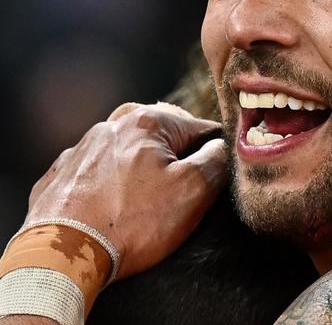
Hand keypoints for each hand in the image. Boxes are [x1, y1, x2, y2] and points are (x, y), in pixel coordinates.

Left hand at [25, 102, 226, 278]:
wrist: (61, 256)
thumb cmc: (129, 223)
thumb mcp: (192, 190)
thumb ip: (217, 159)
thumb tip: (223, 146)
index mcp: (146, 122)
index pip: (199, 129)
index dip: (212, 155)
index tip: (209, 180)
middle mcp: (112, 127)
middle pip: (162, 141)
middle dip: (174, 164)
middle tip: (174, 199)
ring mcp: (82, 150)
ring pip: (128, 155)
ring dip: (141, 175)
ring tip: (142, 209)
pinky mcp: (62, 175)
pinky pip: (98, 175)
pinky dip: (110, 188)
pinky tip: (113, 211)